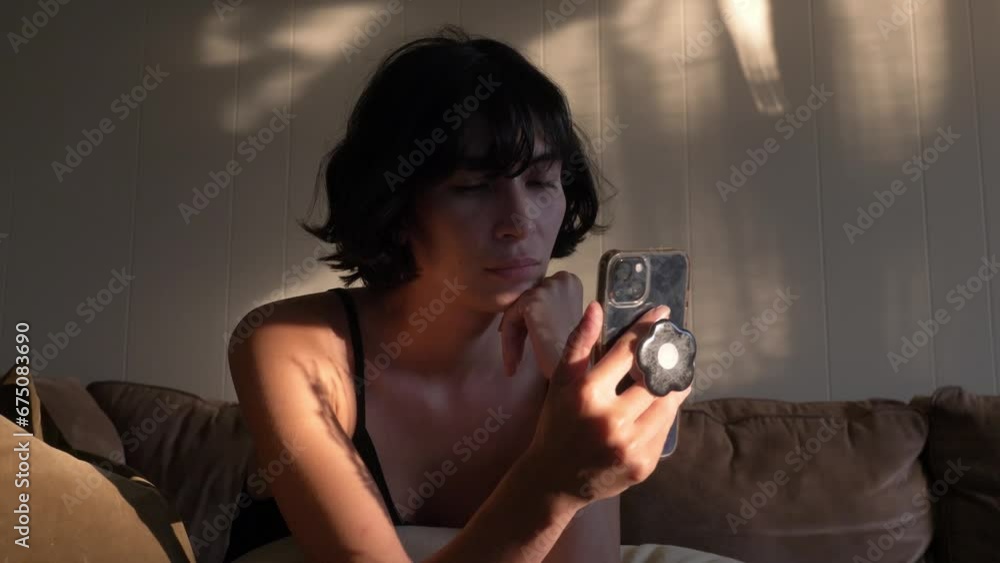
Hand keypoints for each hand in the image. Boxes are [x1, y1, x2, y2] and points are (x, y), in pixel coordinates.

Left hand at [498, 271, 582, 379]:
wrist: (576, 371)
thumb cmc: (574, 352)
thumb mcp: (565, 320)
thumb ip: (550, 308)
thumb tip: (530, 310)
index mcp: (571, 282)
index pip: (540, 297)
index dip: (531, 322)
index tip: (529, 344)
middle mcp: (561, 279)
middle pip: (527, 302)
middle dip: (520, 328)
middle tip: (517, 357)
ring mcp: (547, 289)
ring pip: (516, 311)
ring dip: (513, 338)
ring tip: (514, 364)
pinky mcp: (533, 302)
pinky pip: (510, 320)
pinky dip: (509, 342)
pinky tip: (512, 365)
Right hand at [520, 302, 692, 508]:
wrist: (554, 479)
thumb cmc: (557, 424)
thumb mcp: (560, 382)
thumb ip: (579, 343)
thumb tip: (596, 308)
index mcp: (588, 394)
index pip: (627, 352)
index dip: (648, 330)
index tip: (663, 315)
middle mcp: (611, 419)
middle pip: (654, 378)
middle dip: (668, 360)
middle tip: (676, 347)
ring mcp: (630, 445)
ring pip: (667, 405)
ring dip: (675, 386)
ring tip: (678, 374)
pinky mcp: (644, 464)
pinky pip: (665, 430)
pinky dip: (667, 414)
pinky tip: (663, 404)